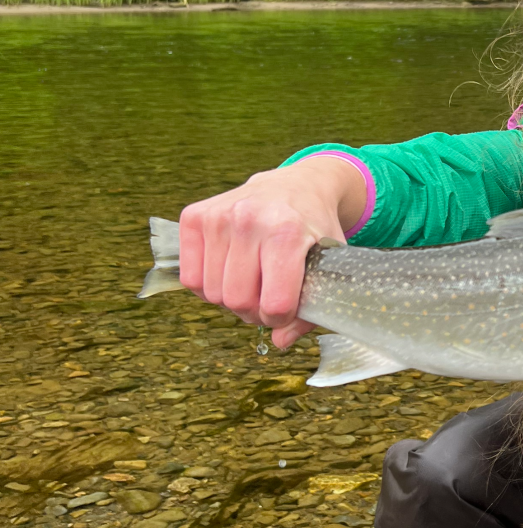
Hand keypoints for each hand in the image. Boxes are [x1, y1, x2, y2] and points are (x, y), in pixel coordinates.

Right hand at [178, 157, 365, 348]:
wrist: (298, 185)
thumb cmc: (315, 229)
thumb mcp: (329, 265)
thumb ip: (310, 310)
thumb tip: (280, 342)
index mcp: (287, 232)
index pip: (275, 304)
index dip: (281, 317)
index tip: (288, 308)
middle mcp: (249, 220)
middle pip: (237, 301)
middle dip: (254, 312)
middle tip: (267, 297)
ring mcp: (218, 216)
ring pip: (211, 293)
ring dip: (231, 300)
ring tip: (251, 283)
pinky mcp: (195, 216)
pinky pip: (190, 278)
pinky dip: (208, 286)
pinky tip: (229, 272)